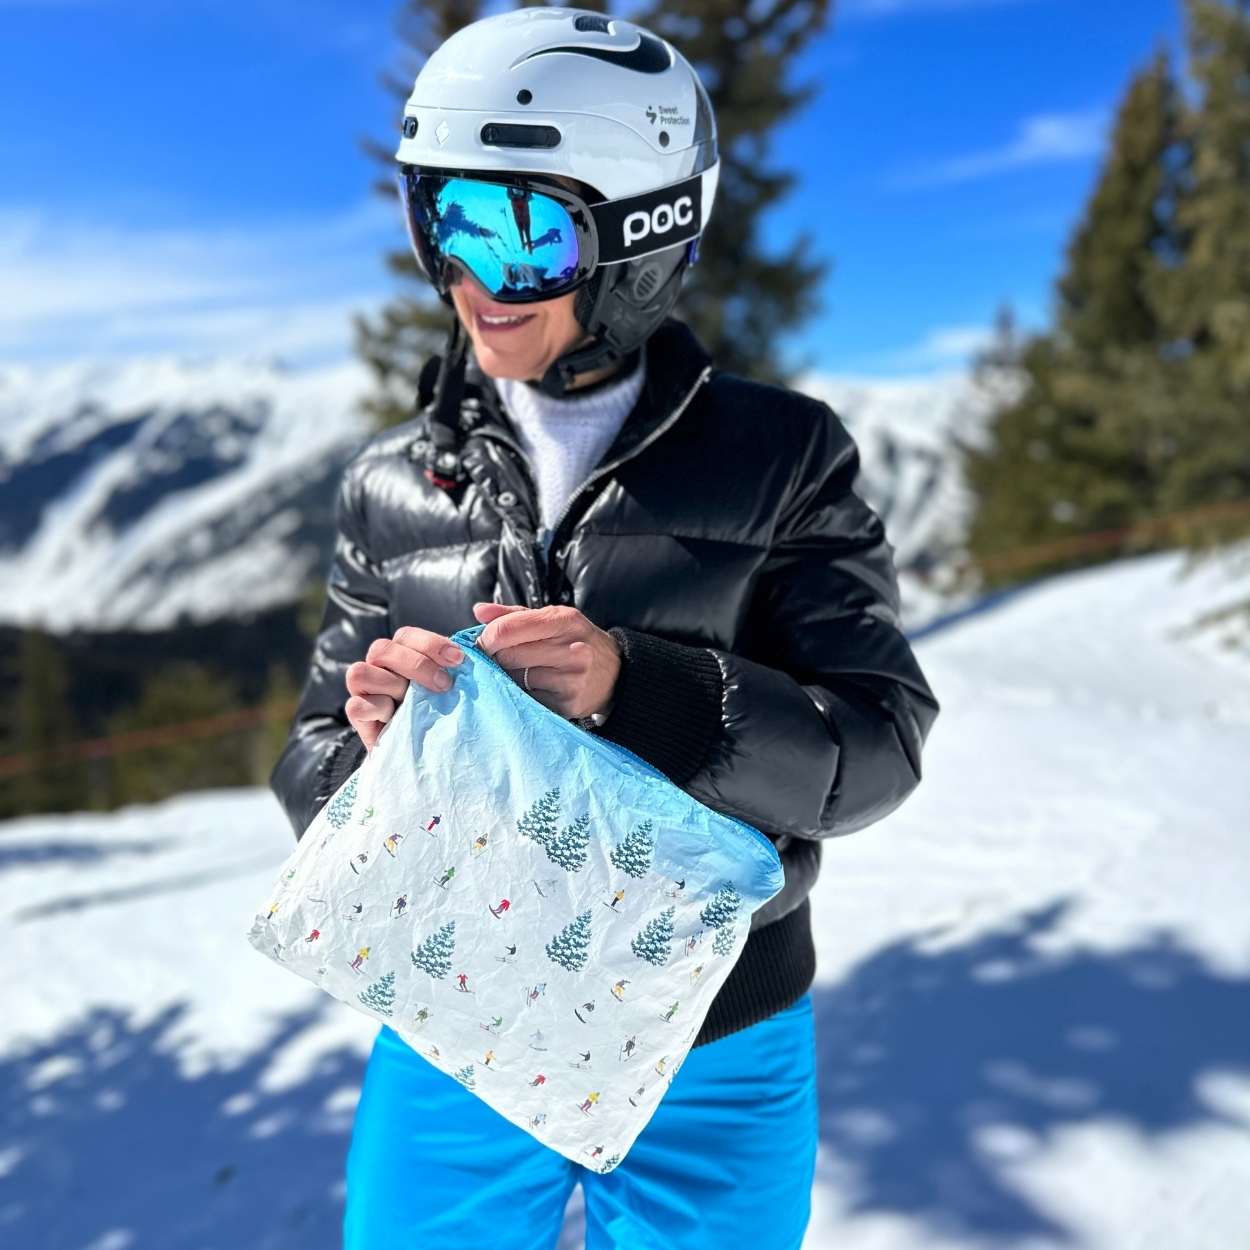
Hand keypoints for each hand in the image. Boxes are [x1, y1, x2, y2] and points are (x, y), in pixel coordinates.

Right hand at [343, 625, 466, 750]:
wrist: (430, 753)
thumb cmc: (444, 714)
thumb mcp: (455, 686)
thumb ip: (459, 662)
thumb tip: (479, 626)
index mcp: (402, 656)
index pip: (406, 635)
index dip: (431, 643)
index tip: (459, 659)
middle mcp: (379, 668)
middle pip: (381, 648)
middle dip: (415, 663)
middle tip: (444, 683)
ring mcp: (365, 692)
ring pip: (360, 672)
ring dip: (393, 686)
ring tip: (414, 703)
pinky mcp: (358, 717)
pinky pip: (355, 705)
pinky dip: (377, 708)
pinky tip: (396, 717)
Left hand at [473, 601, 620, 720]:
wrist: (616, 674)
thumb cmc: (576, 642)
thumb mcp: (554, 619)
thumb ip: (514, 615)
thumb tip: (479, 611)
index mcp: (565, 620)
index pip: (507, 629)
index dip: (486, 638)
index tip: (481, 644)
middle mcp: (572, 649)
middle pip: (508, 656)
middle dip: (496, 658)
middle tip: (498, 659)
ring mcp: (572, 679)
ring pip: (515, 679)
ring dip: (508, 678)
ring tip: (519, 672)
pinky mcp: (568, 703)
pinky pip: (528, 698)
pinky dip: (523, 694)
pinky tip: (533, 687)